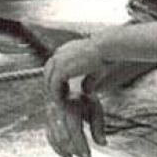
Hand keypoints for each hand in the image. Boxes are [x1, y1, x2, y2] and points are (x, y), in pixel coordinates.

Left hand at [42, 35, 110, 156]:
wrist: (109, 48)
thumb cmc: (108, 56)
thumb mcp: (96, 70)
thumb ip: (88, 80)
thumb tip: (85, 91)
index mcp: (67, 49)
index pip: (55, 66)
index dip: (58, 80)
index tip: (64, 92)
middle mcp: (59, 53)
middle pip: (48, 74)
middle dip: (53, 88)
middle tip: (60, 102)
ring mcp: (58, 61)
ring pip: (49, 82)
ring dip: (55, 95)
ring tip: (63, 107)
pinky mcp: (61, 70)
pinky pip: (54, 88)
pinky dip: (58, 98)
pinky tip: (65, 106)